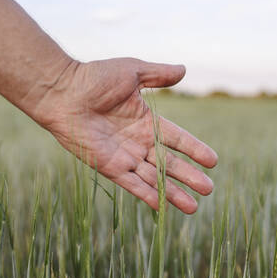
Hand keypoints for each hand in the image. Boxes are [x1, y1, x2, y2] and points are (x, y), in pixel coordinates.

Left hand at [30, 58, 217, 213]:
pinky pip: (132, 184)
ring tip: (193, 208)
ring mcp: (125, 156)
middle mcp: (138, 142)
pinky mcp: (109, 166)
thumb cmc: (95, 77)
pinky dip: (146, 195)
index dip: (195, 149)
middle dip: (189, 177)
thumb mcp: (133, 71)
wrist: (63, 91)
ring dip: (173, 193)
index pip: (177, 139)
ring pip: (154, 178)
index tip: (213, 161)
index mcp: (146, 121)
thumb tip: (184, 70)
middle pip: (169, 163)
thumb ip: (159, 74)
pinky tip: (162, 208)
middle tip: (208, 189)